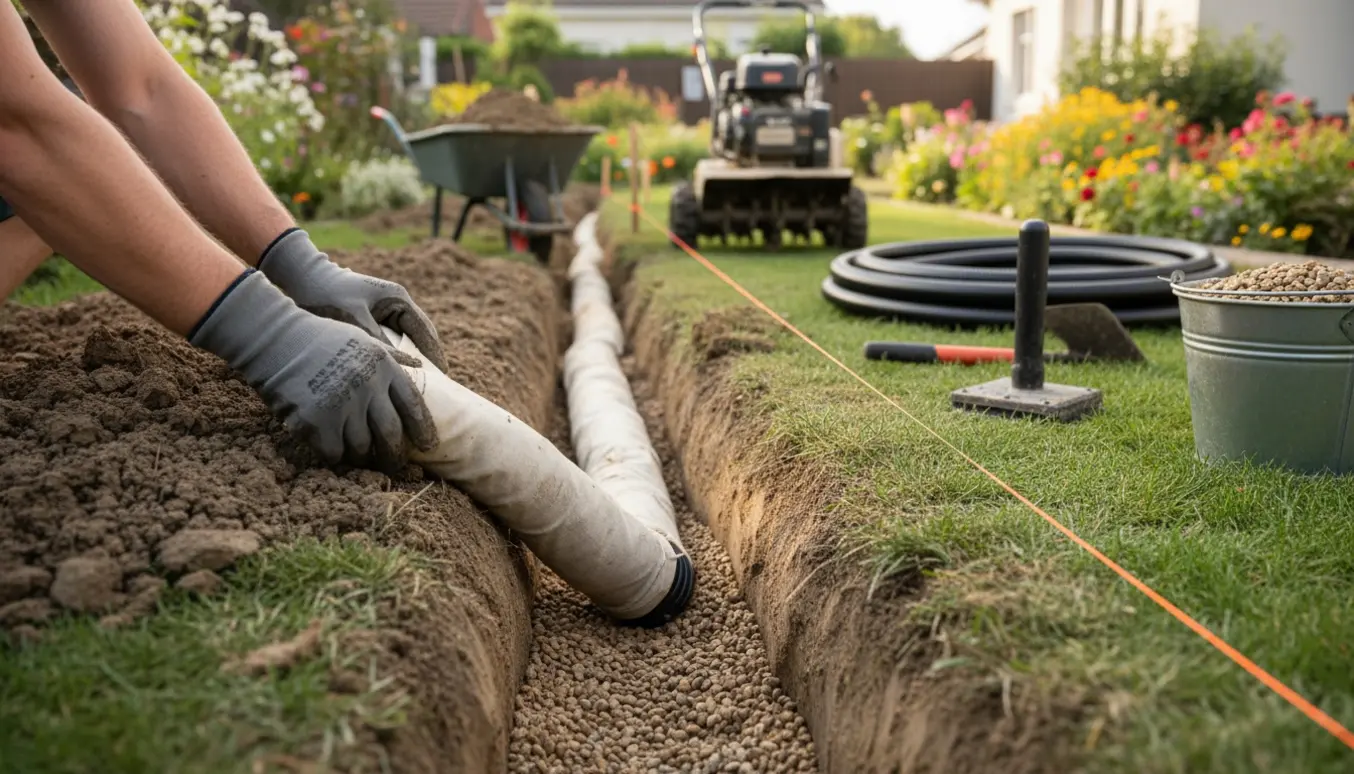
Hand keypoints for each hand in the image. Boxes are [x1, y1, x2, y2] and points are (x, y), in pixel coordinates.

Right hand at [190, 270, 437, 470]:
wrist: (274, 338)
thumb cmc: (318, 337)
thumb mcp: (362, 338)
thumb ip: (392, 356)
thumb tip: (420, 365)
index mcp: (383, 366)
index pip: (414, 406)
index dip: (423, 430)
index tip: (428, 446)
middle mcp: (368, 387)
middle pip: (391, 434)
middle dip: (396, 456)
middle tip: (396, 466)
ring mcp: (342, 405)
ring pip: (363, 447)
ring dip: (362, 456)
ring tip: (360, 457)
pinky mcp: (317, 421)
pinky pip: (334, 452)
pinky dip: (334, 455)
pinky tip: (332, 450)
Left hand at [258, 228, 447, 371]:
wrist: (300, 278)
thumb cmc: (325, 296)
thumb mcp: (354, 322)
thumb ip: (381, 344)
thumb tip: (410, 368)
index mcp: (398, 299)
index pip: (426, 331)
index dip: (435, 356)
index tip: (443, 378)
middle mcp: (397, 304)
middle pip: (421, 337)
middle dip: (428, 361)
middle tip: (435, 388)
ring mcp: (386, 312)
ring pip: (407, 342)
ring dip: (412, 361)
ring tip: (417, 386)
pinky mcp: (373, 320)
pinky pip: (391, 343)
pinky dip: (395, 358)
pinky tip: (393, 377)